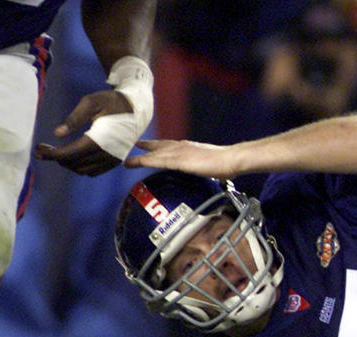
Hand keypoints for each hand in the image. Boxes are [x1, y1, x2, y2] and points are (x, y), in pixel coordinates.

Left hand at [34, 89, 131, 175]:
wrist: (137, 109)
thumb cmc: (112, 102)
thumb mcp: (90, 103)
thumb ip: (73, 119)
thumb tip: (57, 134)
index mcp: (98, 140)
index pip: (70, 154)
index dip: (52, 154)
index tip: (38, 151)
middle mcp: (105, 154)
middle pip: (74, 163)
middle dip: (56, 158)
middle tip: (43, 149)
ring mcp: (111, 160)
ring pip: (82, 170)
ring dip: (68, 164)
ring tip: (57, 152)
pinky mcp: (115, 161)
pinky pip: (94, 172)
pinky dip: (81, 167)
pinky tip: (75, 157)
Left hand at [123, 139, 238, 178]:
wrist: (230, 159)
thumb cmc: (227, 163)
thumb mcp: (213, 164)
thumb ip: (205, 166)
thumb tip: (210, 172)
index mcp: (189, 147)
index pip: (169, 145)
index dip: (158, 145)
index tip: (149, 145)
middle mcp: (180, 146)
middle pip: (158, 146)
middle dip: (145, 146)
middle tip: (132, 146)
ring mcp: (177, 152)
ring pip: (152, 154)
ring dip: (138, 156)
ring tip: (126, 160)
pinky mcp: (176, 160)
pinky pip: (153, 161)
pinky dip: (141, 161)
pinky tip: (132, 164)